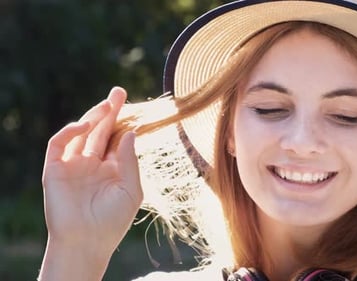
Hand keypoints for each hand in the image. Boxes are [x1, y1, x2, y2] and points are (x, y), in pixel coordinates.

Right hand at [42, 87, 141, 258]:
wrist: (87, 242)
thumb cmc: (113, 220)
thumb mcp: (131, 189)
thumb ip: (130, 161)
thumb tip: (131, 132)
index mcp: (112, 169)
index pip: (117, 139)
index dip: (123, 123)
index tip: (133, 107)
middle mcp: (92, 164)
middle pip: (101, 131)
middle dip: (109, 111)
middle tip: (119, 91)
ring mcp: (73, 165)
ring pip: (81, 134)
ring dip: (93, 117)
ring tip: (108, 103)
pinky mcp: (55, 169)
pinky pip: (58, 145)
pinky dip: (68, 132)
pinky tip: (84, 126)